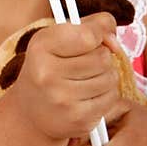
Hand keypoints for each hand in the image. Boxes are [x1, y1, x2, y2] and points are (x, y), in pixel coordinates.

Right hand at [8, 13, 128, 144]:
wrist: (31, 111)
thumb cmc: (50, 66)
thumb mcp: (59, 37)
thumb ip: (92, 26)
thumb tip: (115, 43)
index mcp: (41, 47)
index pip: (88, 35)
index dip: (98, 34)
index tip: (92, 39)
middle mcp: (47, 75)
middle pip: (102, 58)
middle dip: (101, 57)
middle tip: (85, 63)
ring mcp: (62, 100)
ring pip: (110, 78)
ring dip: (105, 76)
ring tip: (87, 79)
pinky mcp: (78, 119)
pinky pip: (111, 98)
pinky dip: (106, 94)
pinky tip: (89, 95)